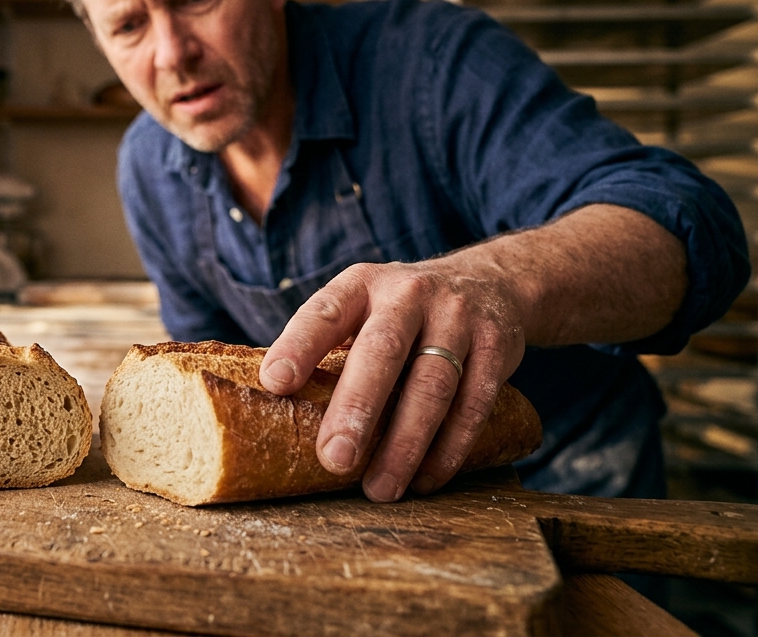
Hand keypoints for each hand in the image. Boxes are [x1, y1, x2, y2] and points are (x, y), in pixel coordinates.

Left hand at [259, 258, 526, 502]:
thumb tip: (275, 413)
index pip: (323, 312)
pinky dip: (450, 447)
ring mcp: (456, 317)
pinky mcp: (496, 346)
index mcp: (361, 285)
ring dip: (405, 444)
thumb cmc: (399, 313)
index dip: (298, 346)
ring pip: (432, 385)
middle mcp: (408, 294)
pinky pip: (474, 403)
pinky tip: (427, 479)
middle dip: (357, 408)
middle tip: (334, 460)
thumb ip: (328, 348)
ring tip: (380, 489)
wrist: (488, 283)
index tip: (274, 383)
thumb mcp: (362, 308)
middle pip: (381, 352)